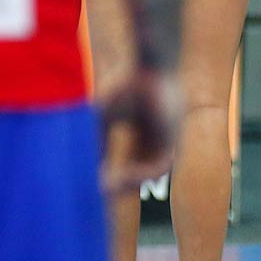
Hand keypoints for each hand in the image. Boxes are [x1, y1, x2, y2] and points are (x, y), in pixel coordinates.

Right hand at [99, 68, 184, 191]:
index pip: (130, 164)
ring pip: (150, 175)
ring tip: (104, 189)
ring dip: (126, 184)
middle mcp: (159, 141)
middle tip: (96, 195)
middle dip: (119, 186)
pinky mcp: (175, 140)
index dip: (112, 176)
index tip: (92, 184)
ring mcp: (169, 142)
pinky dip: (137, 174)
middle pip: (140, 173)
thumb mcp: (105, 117)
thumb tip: (86, 166)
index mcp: (146, 135)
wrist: (151, 66)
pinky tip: (117, 176)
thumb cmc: (128, 84)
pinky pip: (159, 167)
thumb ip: (98, 140)